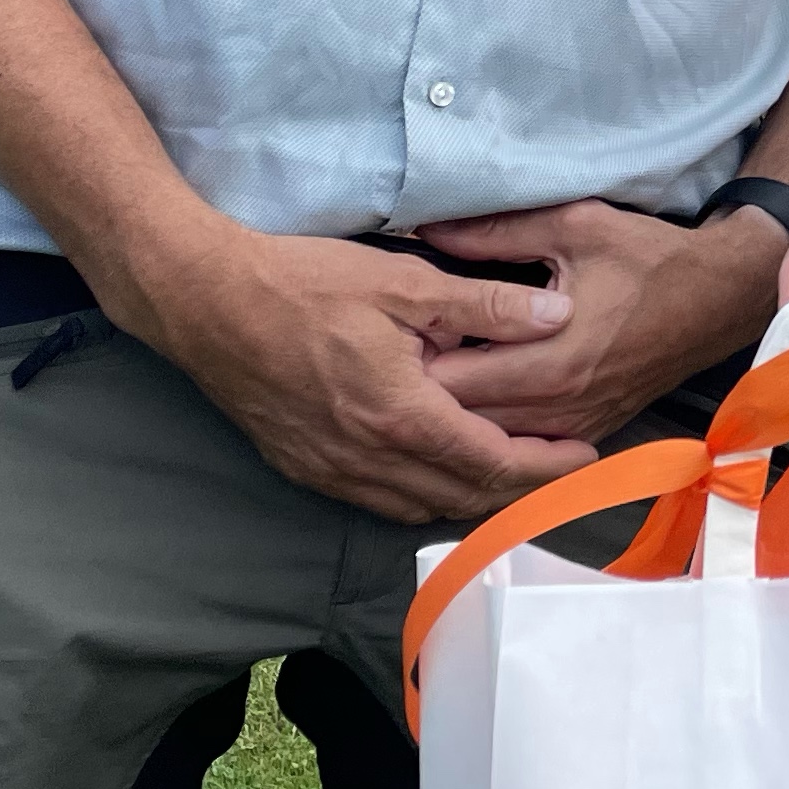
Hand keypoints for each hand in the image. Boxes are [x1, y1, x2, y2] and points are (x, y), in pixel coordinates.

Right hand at [111, 225, 599, 526]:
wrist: (202, 300)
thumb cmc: (302, 283)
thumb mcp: (404, 281)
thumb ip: (486, 305)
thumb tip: (558, 314)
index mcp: (402, 418)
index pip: (495, 463)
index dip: (548, 464)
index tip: (586, 453)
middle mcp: (369, 461)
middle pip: (465, 497)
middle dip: (521, 487)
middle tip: (562, 463)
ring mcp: (332, 471)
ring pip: (422, 507)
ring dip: (473, 494)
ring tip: (512, 465)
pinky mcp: (305, 467)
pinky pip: (381, 501)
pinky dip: (424, 493)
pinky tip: (439, 465)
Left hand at [415, 198, 784, 441]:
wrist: (720, 298)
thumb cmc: (649, 258)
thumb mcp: (573, 225)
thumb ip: (494, 232)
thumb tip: (427, 231)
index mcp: (551, 360)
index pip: (451, 386)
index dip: (411, 364)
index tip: (391, 336)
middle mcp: (561, 405)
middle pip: (461, 422)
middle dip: (423, 393)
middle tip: (396, 355)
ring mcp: (576, 424)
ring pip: (488, 438)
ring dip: (455, 411)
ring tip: (427, 371)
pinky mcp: (589, 428)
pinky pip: (522, 439)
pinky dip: (490, 421)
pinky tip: (473, 389)